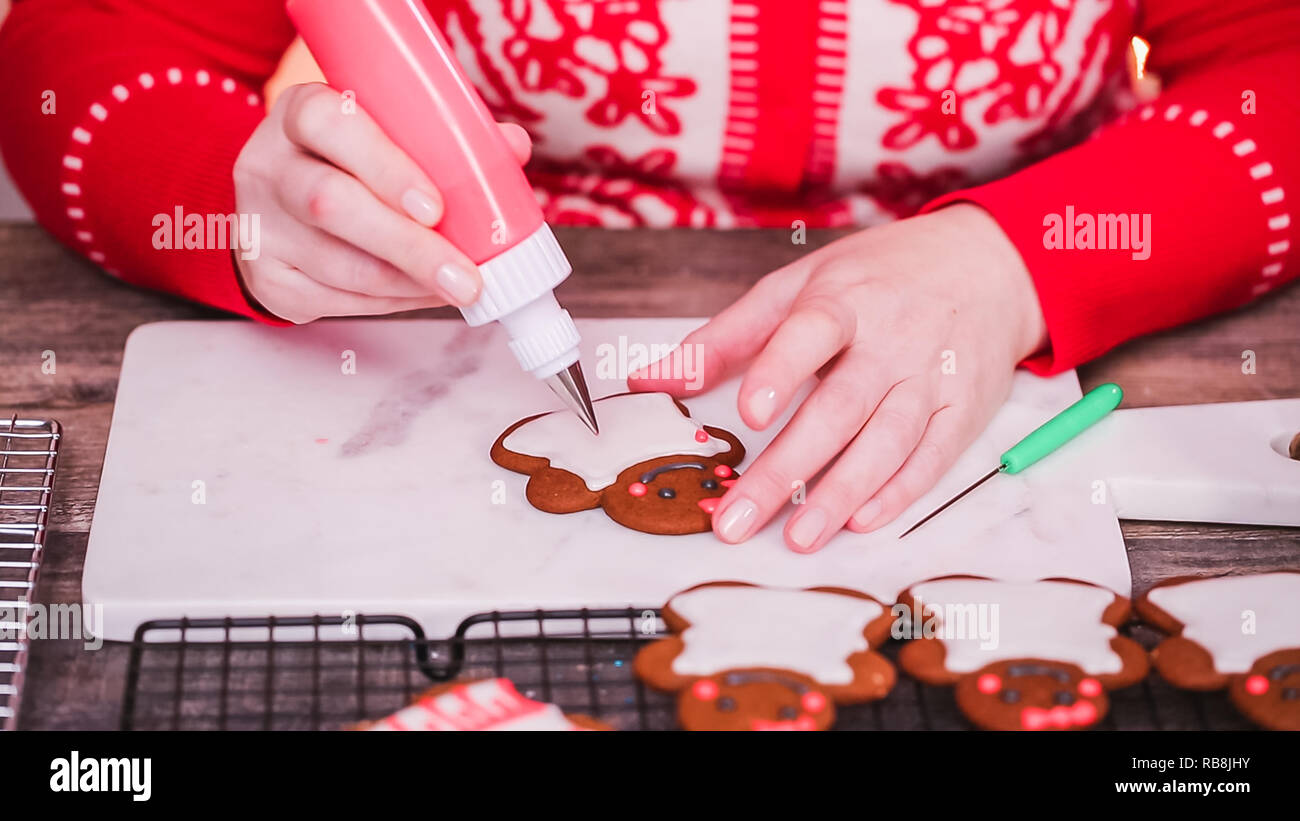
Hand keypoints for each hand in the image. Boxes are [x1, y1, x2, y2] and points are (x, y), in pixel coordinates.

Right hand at [231, 83, 531, 322]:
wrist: (280, 206)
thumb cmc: (350, 163)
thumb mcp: (385, 132)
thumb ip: (445, 136)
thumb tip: (514, 145)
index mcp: (299, 112)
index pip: (329, 125)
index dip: (384, 167)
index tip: (435, 207)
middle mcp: (268, 165)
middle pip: (331, 205)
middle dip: (409, 247)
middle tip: (466, 276)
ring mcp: (259, 225)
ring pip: (338, 265)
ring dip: (409, 283)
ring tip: (459, 287)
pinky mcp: (267, 277)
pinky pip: (335, 300)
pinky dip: (391, 302)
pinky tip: (423, 294)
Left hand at [628, 204, 1047, 551]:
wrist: (986, 265)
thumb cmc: (876, 277)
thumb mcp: (797, 285)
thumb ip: (724, 337)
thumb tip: (649, 380)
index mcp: (843, 300)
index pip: (811, 333)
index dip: (782, 371)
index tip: (750, 411)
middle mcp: (892, 339)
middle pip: (839, 408)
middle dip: (787, 469)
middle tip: (738, 519)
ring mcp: (932, 376)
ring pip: (887, 441)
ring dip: (841, 493)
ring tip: (797, 538)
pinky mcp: (964, 408)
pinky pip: (932, 457)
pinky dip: (899, 492)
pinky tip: (861, 521)